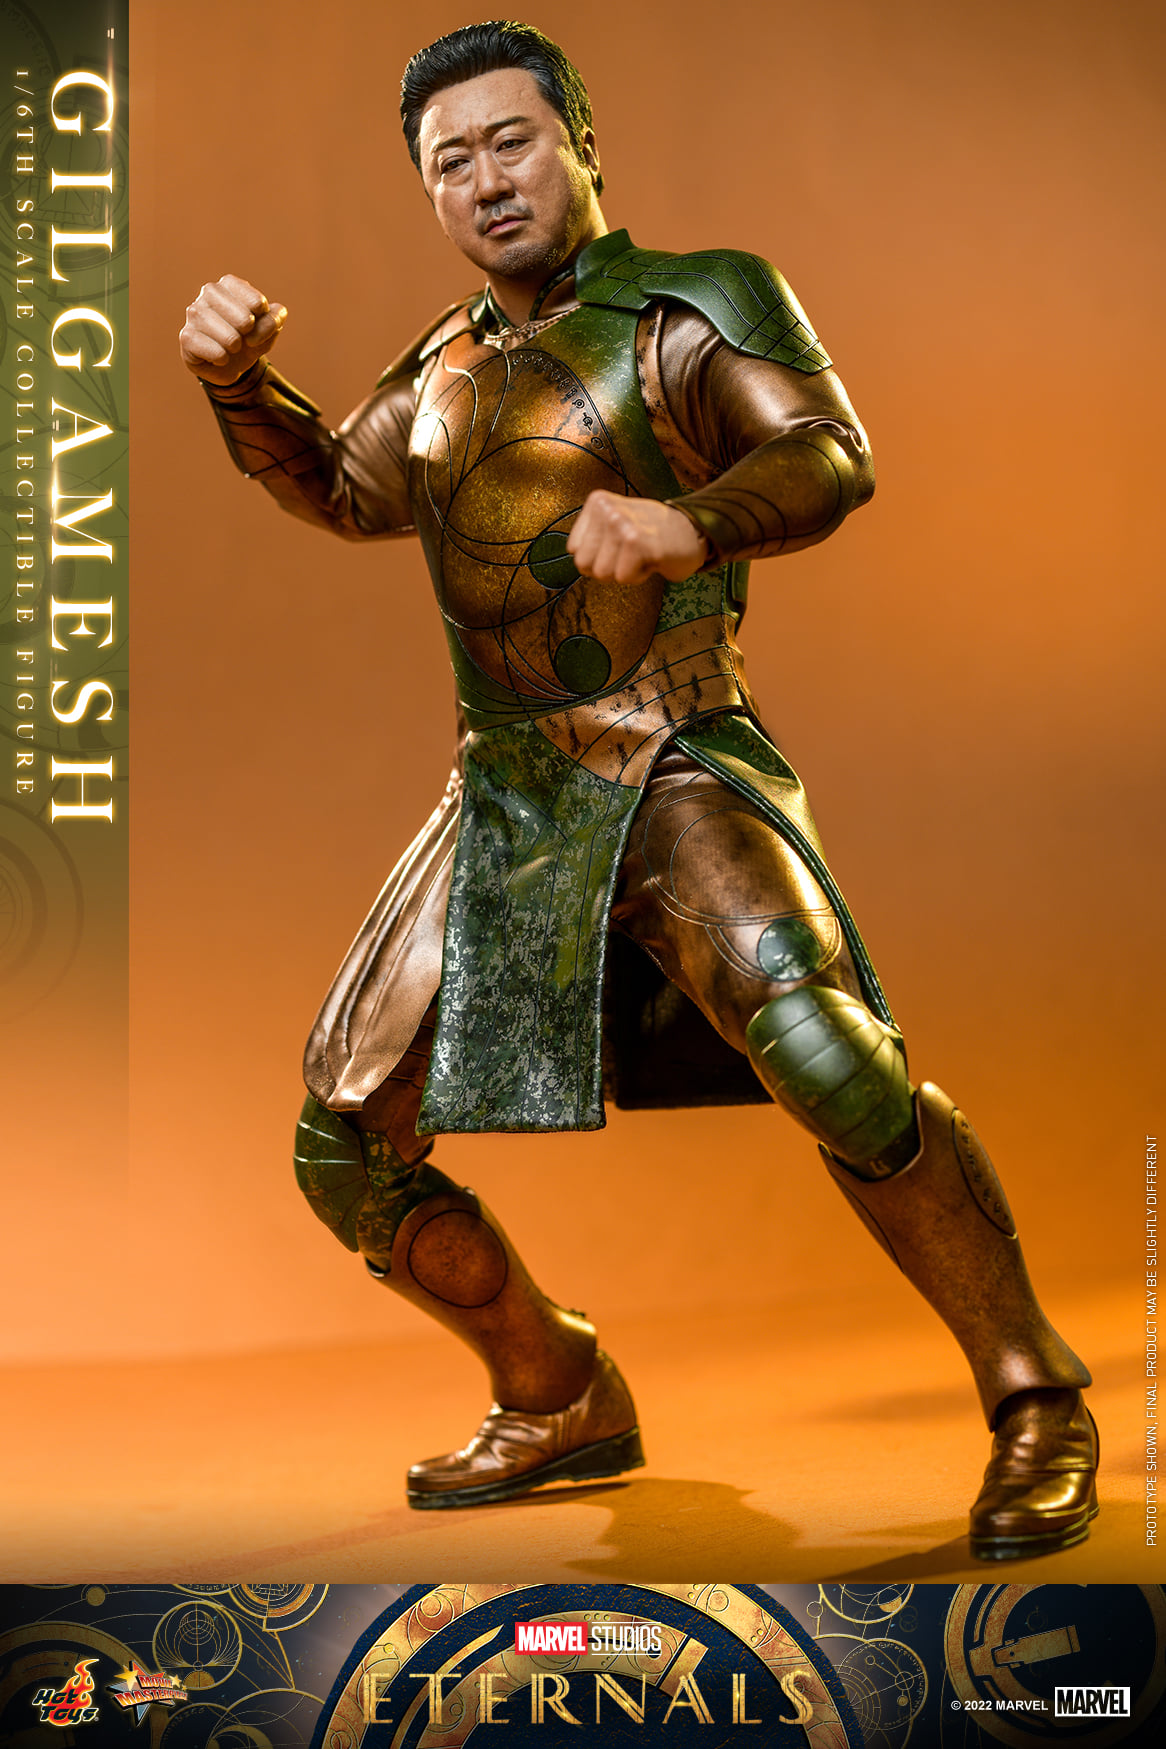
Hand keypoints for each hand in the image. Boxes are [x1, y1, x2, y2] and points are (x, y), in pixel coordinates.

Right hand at [179, 274, 286, 385]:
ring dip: (236, 349)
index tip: (256, 327)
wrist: (226, 363)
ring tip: (229, 347)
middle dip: (251, 337)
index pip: (259, 304)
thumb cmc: (247, 338)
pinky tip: (218, 356)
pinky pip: (217, 353)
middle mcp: (209, 292)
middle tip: (242, 339)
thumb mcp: (268, 328)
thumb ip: (276, 318)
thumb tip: (273, 317)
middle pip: (247, 321)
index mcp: (229, 284)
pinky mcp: (186, 336)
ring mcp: (194, 312)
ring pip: (231, 339)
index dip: (266, 324)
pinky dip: (224, 360)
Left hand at [567, 490, 708, 584]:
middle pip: (584, 565)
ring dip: (625, 571)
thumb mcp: (615, 521)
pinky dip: (639, 575)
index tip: (619, 545)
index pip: (575, 550)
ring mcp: (620, 524)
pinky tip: (652, 557)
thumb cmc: (652, 532)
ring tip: (642, 553)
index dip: (598, 557)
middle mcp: (606, 509)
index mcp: (597, 502)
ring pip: (603, 574)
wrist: (693, 531)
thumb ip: (592, 535)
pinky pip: (623, 578)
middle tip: (632, 551)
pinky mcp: (637, 542)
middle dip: (609, 566)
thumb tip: (575, 555)